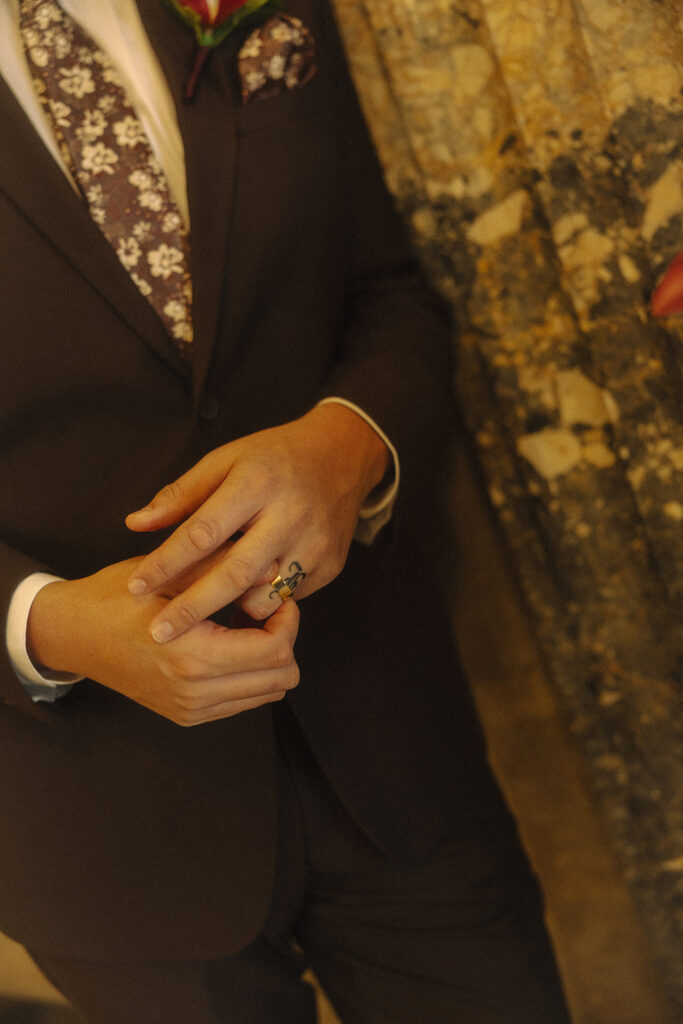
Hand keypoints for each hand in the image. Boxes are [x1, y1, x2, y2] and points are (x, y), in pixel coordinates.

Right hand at [27, 558, 299, 726]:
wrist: (71, 635)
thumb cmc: (114, 597)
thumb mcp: (166, 571)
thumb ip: (222, 566)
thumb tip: (275, 568)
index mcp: (191, 657)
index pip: (275, 651)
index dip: (288, 620)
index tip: (274, 594)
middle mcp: (195, 692)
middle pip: (281, 678)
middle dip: (284, 639)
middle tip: (264, 608)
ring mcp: (192, 709)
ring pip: (268, 693)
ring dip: (269, 658)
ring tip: (245, 624)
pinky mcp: (188, 715)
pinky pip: (243, 701)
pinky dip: (250, 673)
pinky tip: (228, 643)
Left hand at [125, 404, 389, 640]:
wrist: (343, 456)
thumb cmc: (273, 458)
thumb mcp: (226, 460)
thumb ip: (181, 495)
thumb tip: (136, 525)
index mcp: (257, 483)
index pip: (202, 532)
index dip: (166, 562)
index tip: (136, 586)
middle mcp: (290, 515)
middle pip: (234, 574)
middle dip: (192, 608)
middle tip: (159, 633)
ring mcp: (315, 544)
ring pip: (264, 597)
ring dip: (231, 609)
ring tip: (204, 611)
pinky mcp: (331, 566)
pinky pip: (288, 598)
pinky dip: (262, 601)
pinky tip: (246, 595)